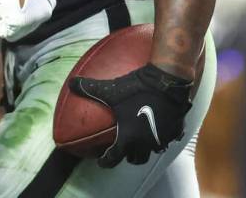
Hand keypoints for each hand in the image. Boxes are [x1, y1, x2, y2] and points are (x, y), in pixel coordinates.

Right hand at [0, 0, 55, 40]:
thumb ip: (26, 2)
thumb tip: (16, 10)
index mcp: (48, 5)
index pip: (28, 21)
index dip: (11, 10)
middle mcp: (45, 13)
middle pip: (21, 29)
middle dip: (7, 16)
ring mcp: (34, 19)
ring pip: (12, 32)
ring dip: (0, 18)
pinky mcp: (20, 22)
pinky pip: (3, 32)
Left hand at [70, 63, 192, 166]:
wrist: (167, 83)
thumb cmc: (137, 90)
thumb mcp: (110, 90)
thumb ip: (89, 89)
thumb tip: (71, 83)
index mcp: (129, 137)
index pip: (115, 157)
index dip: (106, 161)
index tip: (101, 162)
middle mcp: (146, 143)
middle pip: (136, 158)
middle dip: (127, 156)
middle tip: (120, 150)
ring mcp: (162, 139)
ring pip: (151, 152)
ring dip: (143, 149)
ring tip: (137, 141)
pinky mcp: (174, 132)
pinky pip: (165, 141)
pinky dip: (158, 139)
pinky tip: (154, 130)